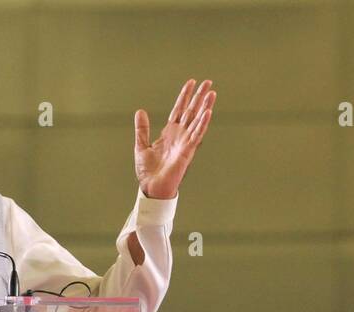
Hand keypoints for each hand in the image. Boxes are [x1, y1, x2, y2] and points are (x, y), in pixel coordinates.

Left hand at [134, 78, 214, 200]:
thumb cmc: (148, 172)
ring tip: (212, 93)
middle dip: (199, 97)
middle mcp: (179, 136)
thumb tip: (140, 111)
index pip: (179, 110)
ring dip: (205, 106)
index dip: (184, 96)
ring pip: (197, 120)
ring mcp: (185, 143)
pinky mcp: (187, 151)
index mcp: (170, 133)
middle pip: (191, 111)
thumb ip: (142, 129)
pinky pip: (196, 135)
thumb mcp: (141, 146)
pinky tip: (208, 112)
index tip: (191, 82)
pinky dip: (202, 123)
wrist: (151, 188)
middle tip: (208, 82)